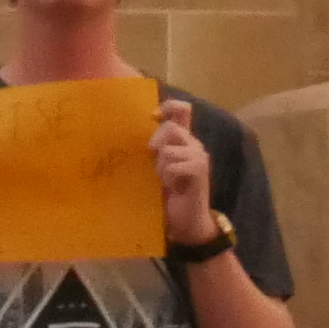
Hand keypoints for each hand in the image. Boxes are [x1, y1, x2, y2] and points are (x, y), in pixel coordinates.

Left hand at [154, 98, 216, 247]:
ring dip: (161, 166)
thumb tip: (128, 134)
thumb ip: (150, 150)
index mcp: (181, 141)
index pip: (182, 110)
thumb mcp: (153, 168)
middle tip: (155, 167)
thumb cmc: (166, 195)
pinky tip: (173, 186)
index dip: (168, 107)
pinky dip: (169, 176)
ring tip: (164, 181)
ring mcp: (199, 156)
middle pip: (170, 128)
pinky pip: (176, 165)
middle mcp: (193, 144)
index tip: (152, 116)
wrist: (185, 221)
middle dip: (155, 145)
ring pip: (170, 148)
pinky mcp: (200, 170)